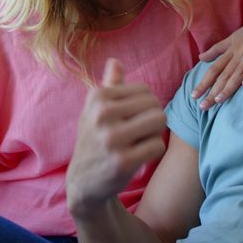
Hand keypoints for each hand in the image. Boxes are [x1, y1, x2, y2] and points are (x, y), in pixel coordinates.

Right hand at [66, 59, 166, 216]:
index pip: (144, 91)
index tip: (132, 119)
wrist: (83, 181)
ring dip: (154, 134)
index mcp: (97, 97)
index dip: (146, 105)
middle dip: (153, 119)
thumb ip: (109, 86)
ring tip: (140, 142)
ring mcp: (112, 138)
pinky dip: (153, 151)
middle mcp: (102, 114)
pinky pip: (157, 145)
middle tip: (139, 133)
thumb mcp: (94, 111)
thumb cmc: (94, 140)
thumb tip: (115, 61)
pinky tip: (139, 156)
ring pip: (159, 122)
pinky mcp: (123, 161)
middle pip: (155, 105)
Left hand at [191, 3, 242, 108]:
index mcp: (231, 49)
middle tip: (203, 106)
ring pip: (238, 72)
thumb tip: (200, 58)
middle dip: (212, 91)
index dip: (204, 82)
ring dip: (228, 86)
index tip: (193, 96)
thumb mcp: (233, 37)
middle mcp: (239, 52)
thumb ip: (217, 49)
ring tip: (219, 100)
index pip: (214, 69)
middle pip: (223, 74)